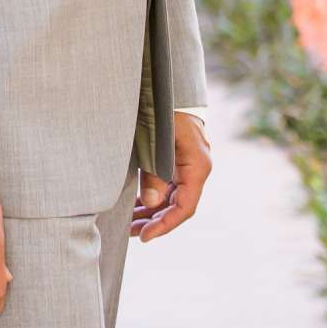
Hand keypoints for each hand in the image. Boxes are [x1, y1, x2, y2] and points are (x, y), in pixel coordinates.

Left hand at [131, 113, 211, 242]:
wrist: (169, 90)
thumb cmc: (163, 112)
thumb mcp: (155, 143)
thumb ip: (154, 174)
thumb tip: (152, 204)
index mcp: (197, 167)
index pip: (184, 207)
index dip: (165, 225)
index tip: (144, 237)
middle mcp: (197, 170)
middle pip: (178, 207)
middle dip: (154, 223)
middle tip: (129, 233)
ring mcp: (189, 167)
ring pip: (172, 200)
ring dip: (152, 213)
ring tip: (129, 224)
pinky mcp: (179, 163)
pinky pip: (169, 188)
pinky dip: (153, 199)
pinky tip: (135, 207)